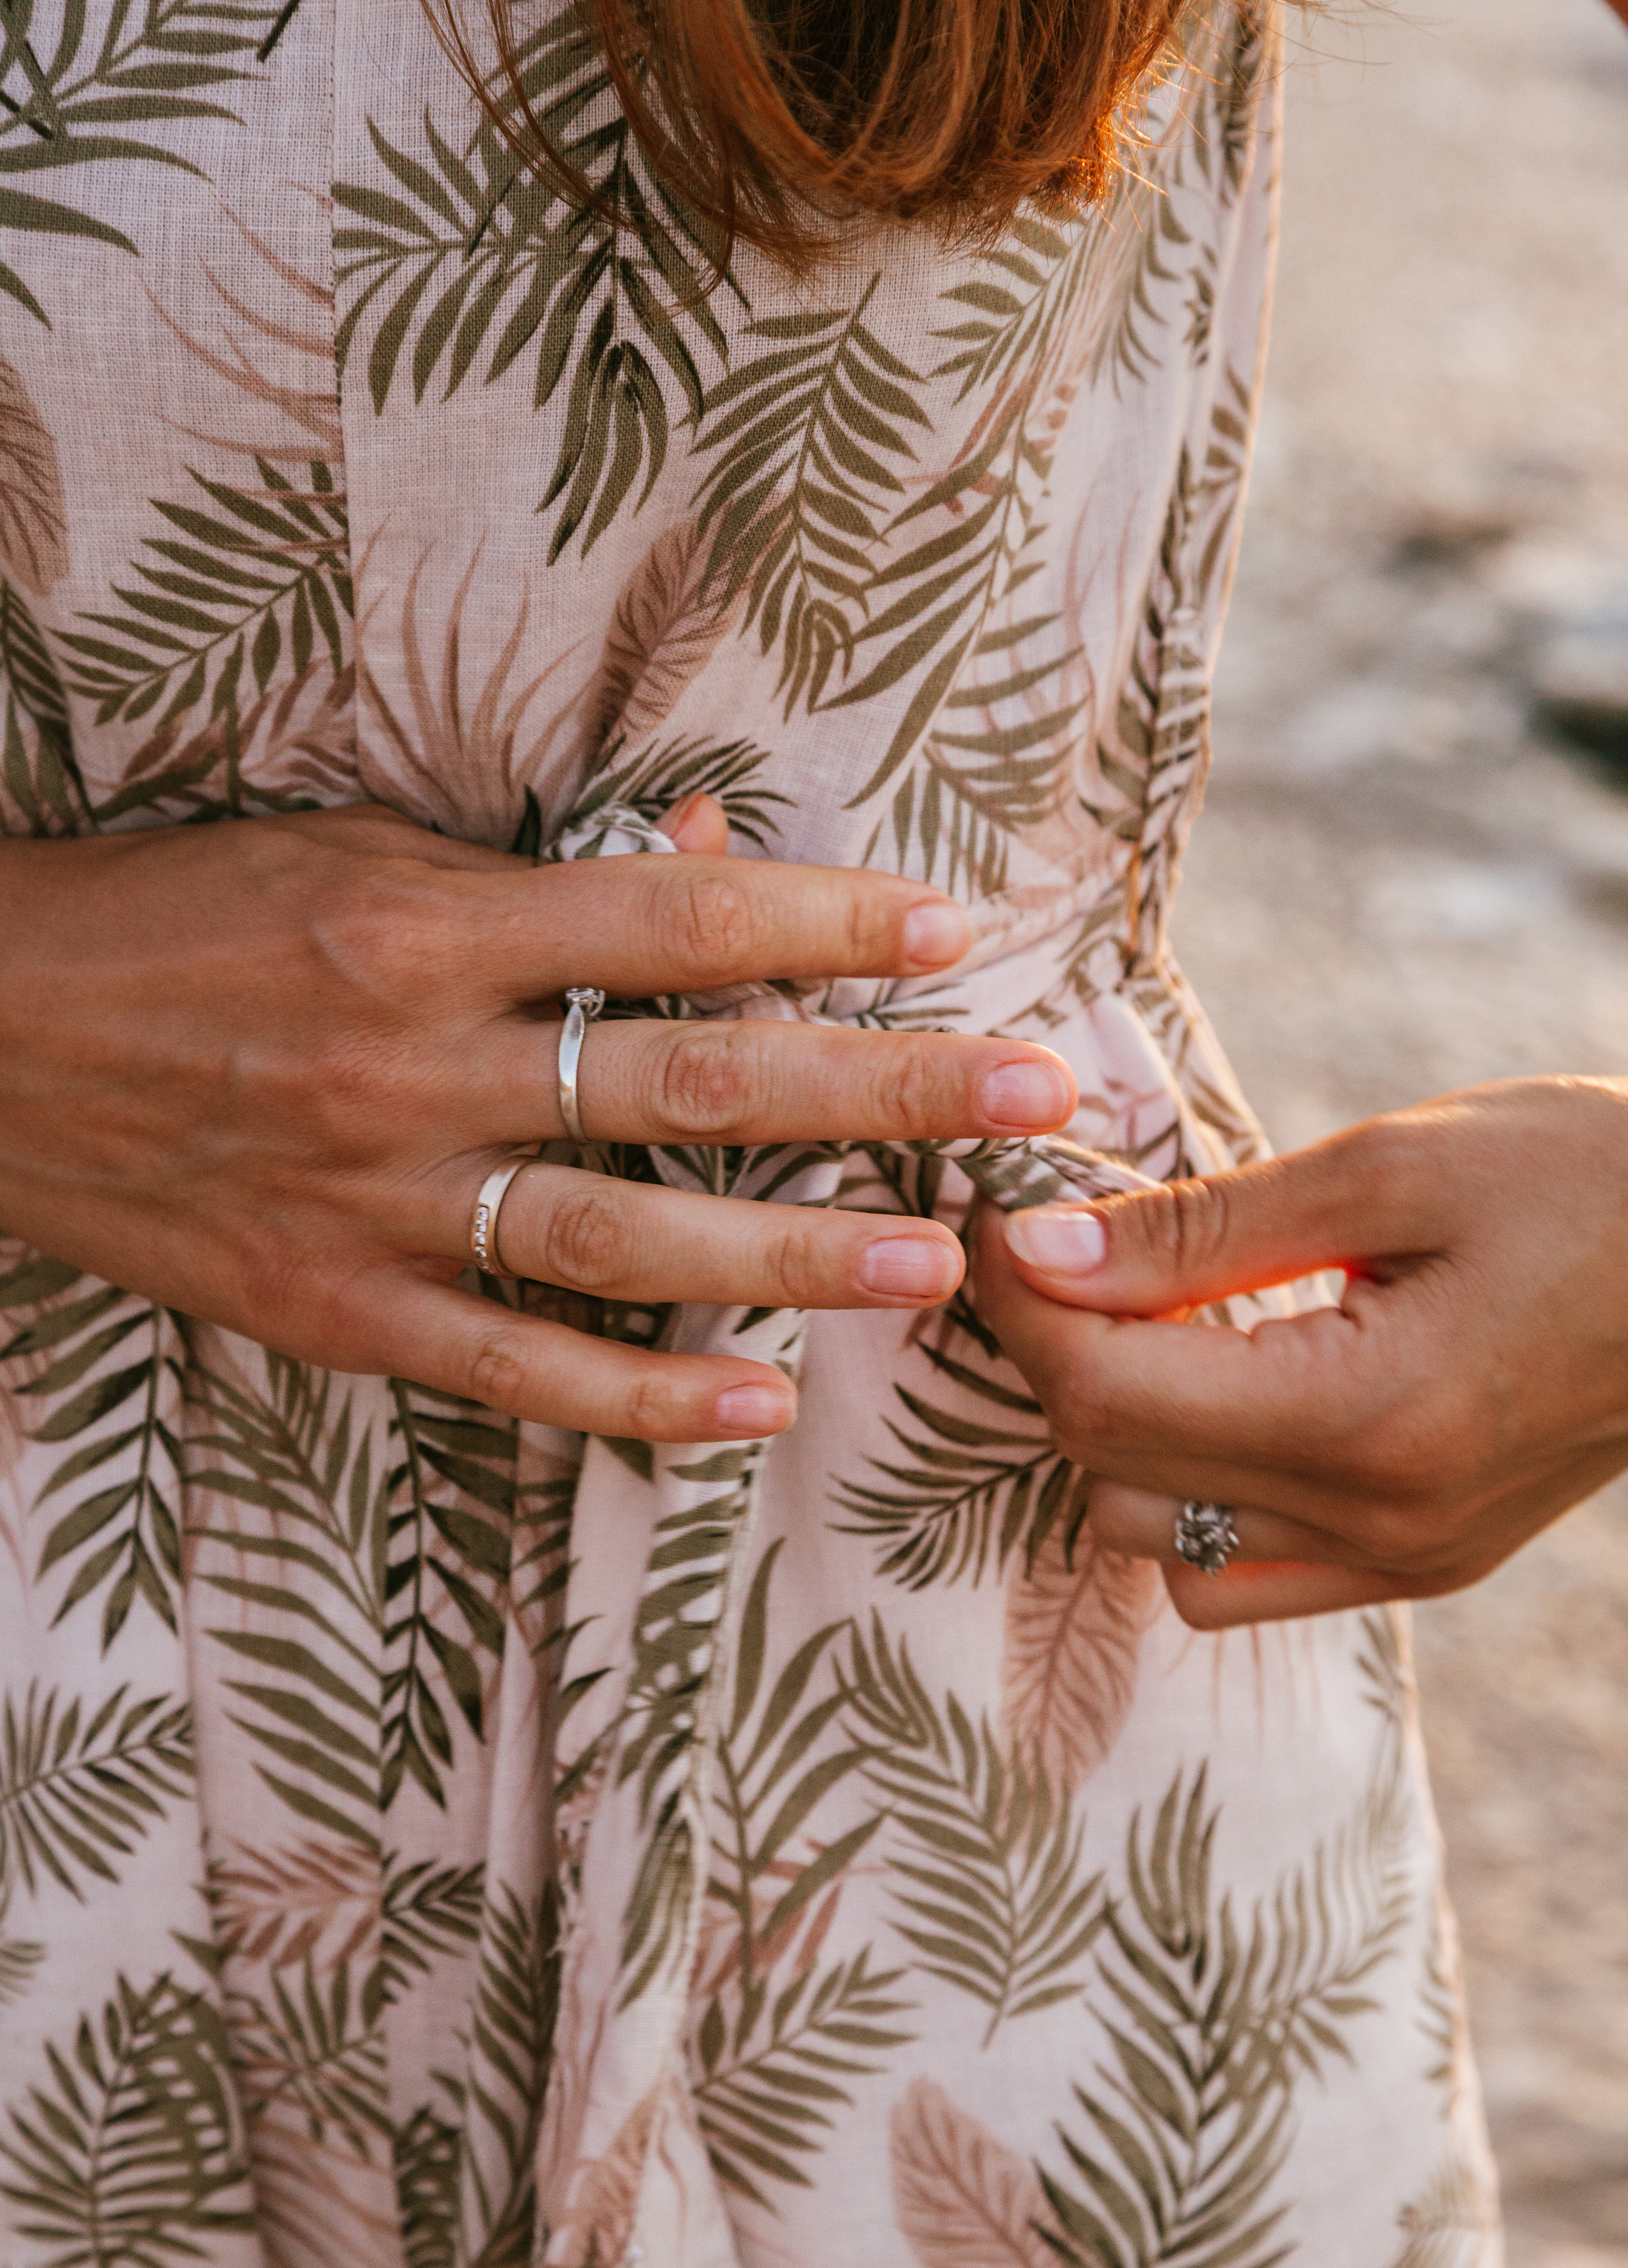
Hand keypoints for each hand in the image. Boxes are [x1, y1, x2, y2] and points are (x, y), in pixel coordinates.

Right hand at [0, 796, 1075, 1442]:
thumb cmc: (177, 921)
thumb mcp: (346, 852)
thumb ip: (534, 874)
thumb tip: (708, 855)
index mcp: (423, 926)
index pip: (670, 920)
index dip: (825, 920)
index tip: (952, 929)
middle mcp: (415, 1065)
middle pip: (692, 1082)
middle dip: (878, 1090)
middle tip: (1031, 1099)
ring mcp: (376, 1201)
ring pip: (623, 1243)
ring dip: (791, 1260)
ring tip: (931, 1266)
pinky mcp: (331, 1308)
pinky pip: (508, 1368)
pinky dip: (632, 1400)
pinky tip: (752, 1414)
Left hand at [970, 1077, 1627, 1623]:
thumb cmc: (1590, 1176)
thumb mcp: (1393, 1166)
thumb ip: (1203, 1226)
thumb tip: (1038, 1248)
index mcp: (1373, 1414)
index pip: (1107, 1392)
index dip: (1022, 1302)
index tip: (1001, 1215)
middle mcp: (1382, 1520)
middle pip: (1109, 1470)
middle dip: (1055, 1358)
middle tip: (1060, 1249)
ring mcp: (1405, 1560)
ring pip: (1150, 1543)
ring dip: (1113, 1434)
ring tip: (1145, 1318)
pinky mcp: (1424, 1566)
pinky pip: (1234, 1579)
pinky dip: (1186, 1498)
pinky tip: (1222, 1397)